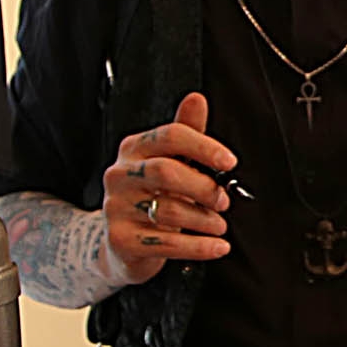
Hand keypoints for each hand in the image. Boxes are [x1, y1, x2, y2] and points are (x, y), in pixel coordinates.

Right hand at [102, 92, 233, 283]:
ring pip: (168, 210)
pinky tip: (217, 247)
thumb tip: (197, 99)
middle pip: (167, 172)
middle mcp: (120, 175)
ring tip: (219, 226)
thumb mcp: (169, 162)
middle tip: (224, 201)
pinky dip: (198, 246)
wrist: (122, 244)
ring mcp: (116, 208)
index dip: (203, 146)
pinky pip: (166, 243)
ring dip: (204, 220)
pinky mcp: (121, 240)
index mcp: (133, 149)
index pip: (169, 136)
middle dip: (204, 187)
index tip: (229, 161)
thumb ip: (186, 133)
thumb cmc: (152, 196)